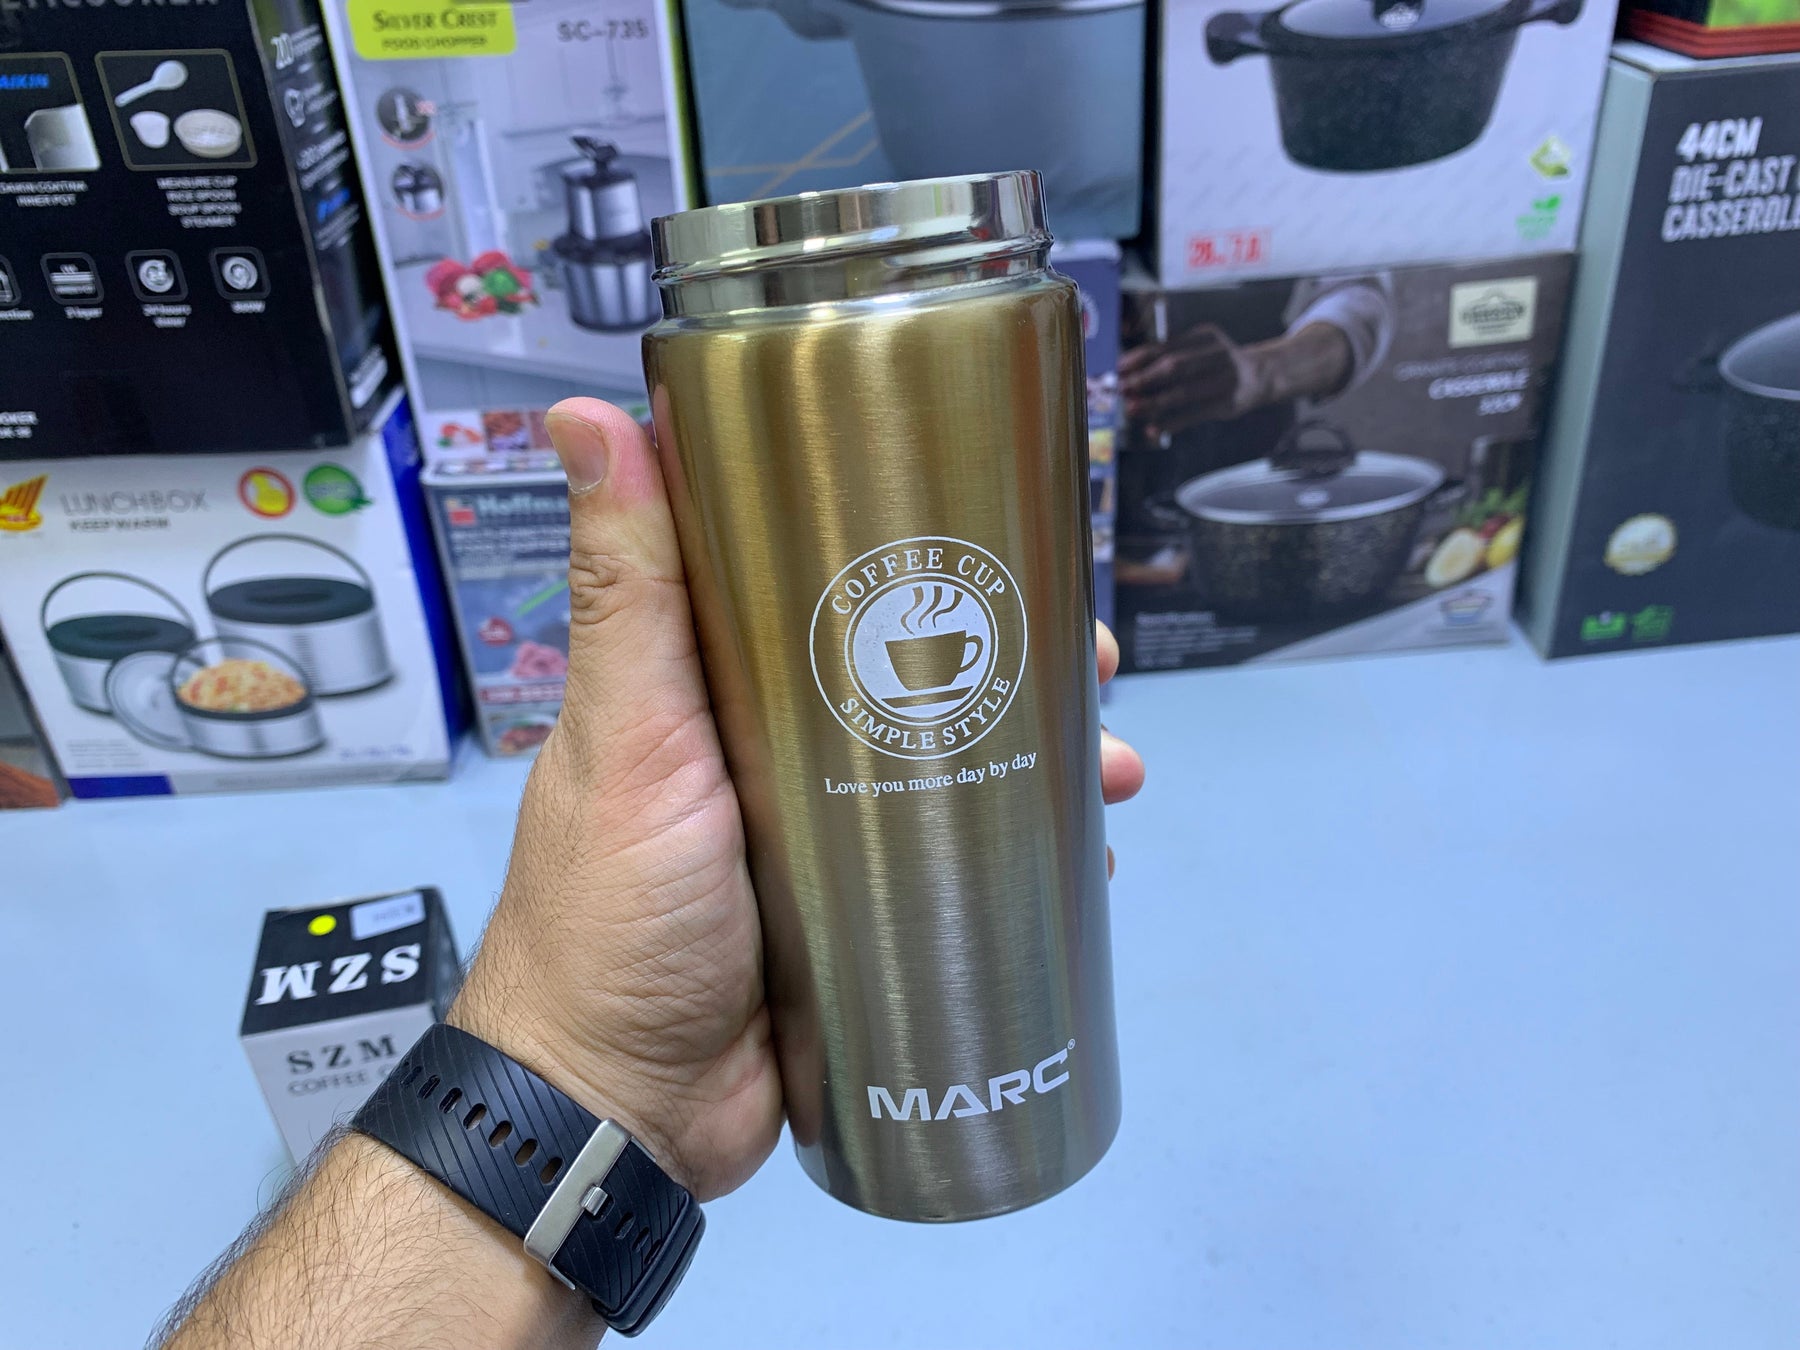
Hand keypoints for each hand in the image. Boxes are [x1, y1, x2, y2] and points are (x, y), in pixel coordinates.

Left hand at [451, 397, 1146, 1199]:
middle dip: (1016, 660)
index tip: (1004, 524)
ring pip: (955, 773)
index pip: (829, 583)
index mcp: (720, 688)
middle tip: (1095, 662)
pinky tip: (1089, 863)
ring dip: (1045, 760)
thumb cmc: (616, 910)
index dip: (918, 546)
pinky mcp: (864, 927)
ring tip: (1114, 772)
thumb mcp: (628, 736)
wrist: (622, 1110)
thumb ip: (627, 589)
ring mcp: (826, 842)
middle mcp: (778, 751)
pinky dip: (1026, 862)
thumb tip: (581, 407)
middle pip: (918, 676)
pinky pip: (958, 875)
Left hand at [1120, 321, 1267, 437]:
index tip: (1119, 368)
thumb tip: (1129, 371)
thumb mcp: (1199, 349)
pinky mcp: (1228, 403)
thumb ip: (1170, 355)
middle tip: (1123, 388)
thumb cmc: (1217, 363)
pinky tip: (1153, 429)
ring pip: (1183, 393)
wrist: (1261, 375)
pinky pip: (1194, 415)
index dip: (1140, 358)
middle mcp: (1217, 354)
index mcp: (1205, 336)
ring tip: (1131, 409)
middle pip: (1175, 367)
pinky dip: (1172, 423)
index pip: (1167, 346)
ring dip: (1154, 403)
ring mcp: (1225, 379)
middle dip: (1145, 379)